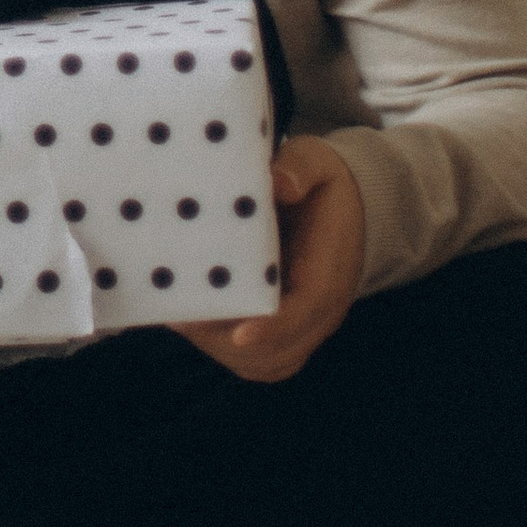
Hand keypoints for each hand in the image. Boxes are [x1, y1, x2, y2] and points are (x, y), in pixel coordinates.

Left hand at [178, 135, 364, 383]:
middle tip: (178, 315)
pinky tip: (187, 317)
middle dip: (227, 341)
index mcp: (331, 273)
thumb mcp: (318, 162)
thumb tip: (276, 183)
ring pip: (263, 363)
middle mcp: (321, 313)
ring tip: (174, 315)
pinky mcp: (285, 330)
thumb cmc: (324, 186)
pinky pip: (256, 357)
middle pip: (277, 353)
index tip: (240, 333)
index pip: (308, 311)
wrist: (352, 211)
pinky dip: (220, 346)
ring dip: (217, 347)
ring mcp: (303, 328)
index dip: (273, 326)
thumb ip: (300, 169)